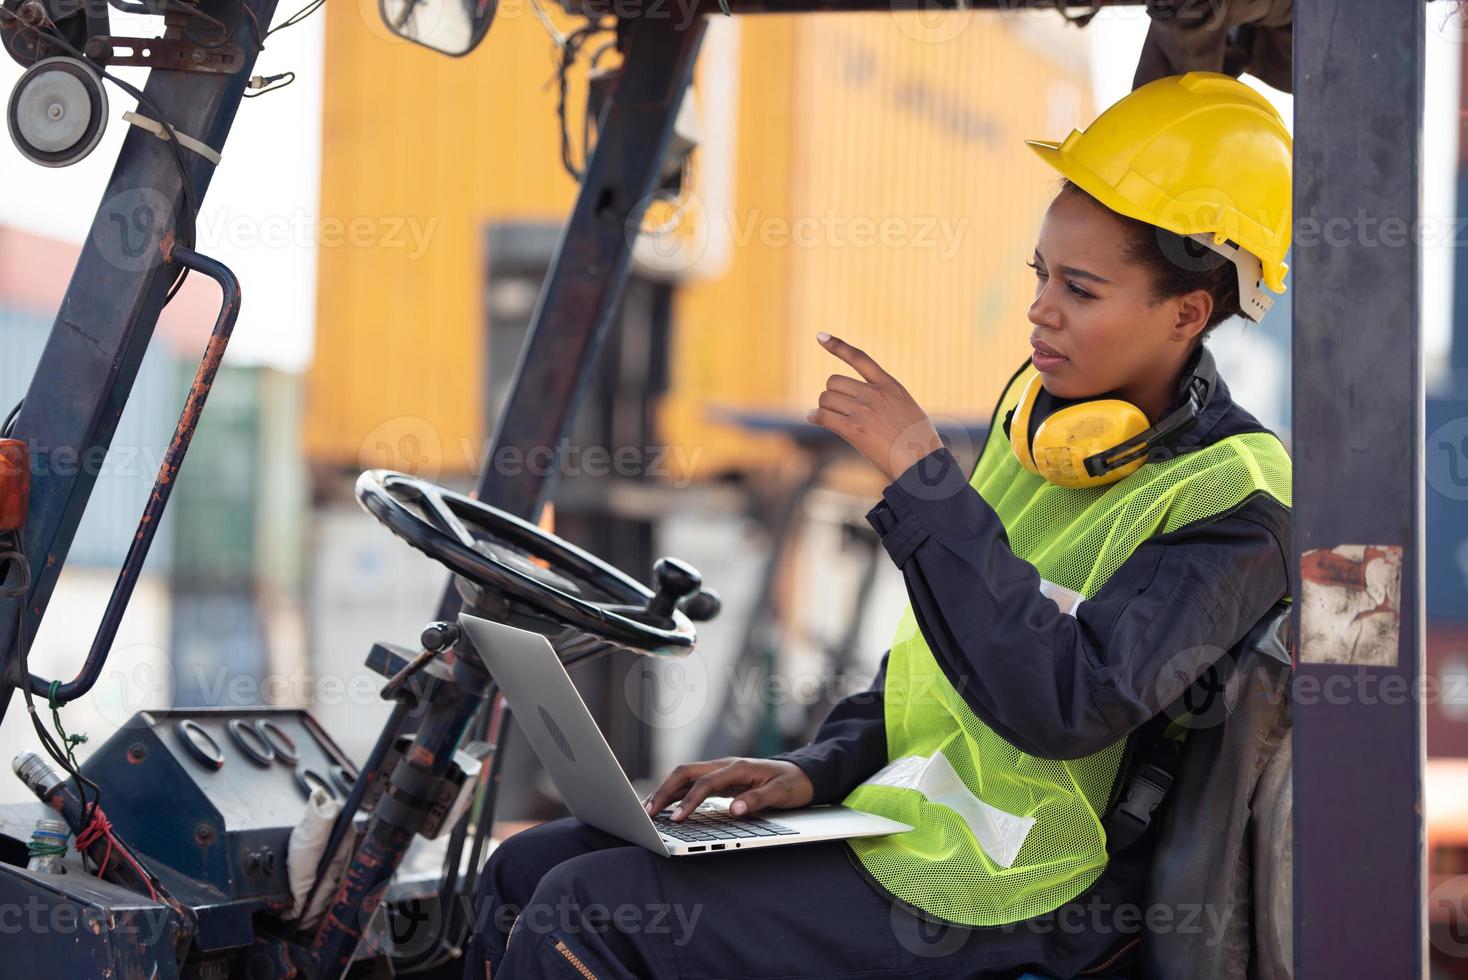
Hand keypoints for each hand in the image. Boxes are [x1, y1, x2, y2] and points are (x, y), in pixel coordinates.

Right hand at [641, 757, 814, 820]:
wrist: (802, 774)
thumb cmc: (792, 784)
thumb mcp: (781, 794)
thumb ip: (757, 800)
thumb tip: (734, 810)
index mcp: (737, 767)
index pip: (705, 783)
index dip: (689, 801)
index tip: (677, 819)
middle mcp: (724, 765)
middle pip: (685, 773)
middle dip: (664, 791)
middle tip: (647, 813)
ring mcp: (720, 771)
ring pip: (684, 777)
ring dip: (665, 791)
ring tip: (647, 811)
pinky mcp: (719, 780)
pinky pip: (691, 784)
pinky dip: (675, 794)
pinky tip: (664, 806)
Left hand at [807, 332, 943, 481]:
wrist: (922, 463)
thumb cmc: (918, 442)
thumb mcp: (907, 409)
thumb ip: (885, 399)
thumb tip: (858, 402)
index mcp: (890, 385)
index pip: (860, 358)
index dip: (837, 346)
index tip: (820, 336)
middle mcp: (875, 394)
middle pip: (834, 382)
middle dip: (831, 395)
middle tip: (835, 408)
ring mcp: (864, 411)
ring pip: (826, 399)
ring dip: (824, 408)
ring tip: (830, 418)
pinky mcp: (855, 429)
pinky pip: (824, 416)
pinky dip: (816, 417)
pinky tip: (815, 419)